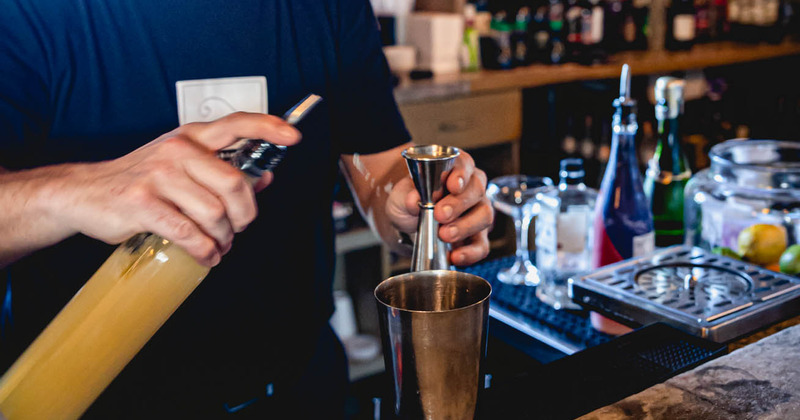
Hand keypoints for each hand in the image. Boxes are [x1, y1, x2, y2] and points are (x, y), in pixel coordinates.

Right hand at [49, 112, 300, 265]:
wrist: (84, 193)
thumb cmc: (140, 180)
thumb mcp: (182, 166)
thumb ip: (222, 169)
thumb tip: (265, 177)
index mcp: (191, 137)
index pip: (236, 124)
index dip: (268, 128)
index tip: (293, 137)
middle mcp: (176, 150)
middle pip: (234, 184)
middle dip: (244, 216)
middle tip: (238, 229)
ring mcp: (158, 176)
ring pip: (214, 214)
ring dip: (224, 239)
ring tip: (218, 245)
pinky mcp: (143, 203)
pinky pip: (190, 233)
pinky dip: (205, 251)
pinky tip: (206, 255)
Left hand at [386, 150, 492, 265]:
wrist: (407, 221)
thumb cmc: (409, 199)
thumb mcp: (400, 194)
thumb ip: (405, 194)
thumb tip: (413, 200)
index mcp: (454, 168)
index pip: (464, 164)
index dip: (461, 174)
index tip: (453, 185)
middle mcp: (471, 187)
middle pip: (476, 190)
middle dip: (458, 204)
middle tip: (440, 215)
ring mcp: (477, 211)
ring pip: (484, 216)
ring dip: (465, 227)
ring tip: (445, 235)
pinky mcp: (477, 235)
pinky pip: (482, 244)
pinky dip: (471, 252)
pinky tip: (455, 256)